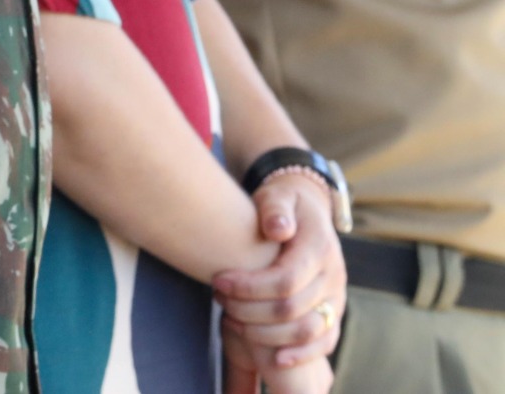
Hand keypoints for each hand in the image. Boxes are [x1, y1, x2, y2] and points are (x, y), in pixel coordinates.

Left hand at [213, 173, 345, 369]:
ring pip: (306, 331)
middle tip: (218, 298)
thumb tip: (278, 228)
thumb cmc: (284, 204)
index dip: (249, 286)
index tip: (217, 281)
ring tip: (231, 319)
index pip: (286, 280)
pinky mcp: (332, 313)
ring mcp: (336, 298)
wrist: (307, 210)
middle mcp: (333, 277)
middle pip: (292, 309)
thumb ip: (276, 207)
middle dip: (248, 309)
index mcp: (319, 248)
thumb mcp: (278, 194)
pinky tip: (274, 359)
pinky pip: (325, 343)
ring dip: (265, 333)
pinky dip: (301, 355)